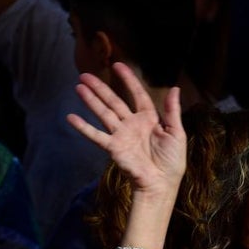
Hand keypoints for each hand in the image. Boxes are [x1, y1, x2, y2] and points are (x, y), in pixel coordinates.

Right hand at [68, 62, 186, 195]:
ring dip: (91, 101)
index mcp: (149, 119)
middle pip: (114, 101)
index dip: (128, 80)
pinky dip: (83, 127)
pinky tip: (71, 117)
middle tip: (85, 75)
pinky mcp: (113, 148)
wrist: (161, 183)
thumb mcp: (177, 133)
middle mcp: (132, 124)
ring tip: (79, 87)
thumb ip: (172, 111)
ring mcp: (121, 135)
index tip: (118, 65)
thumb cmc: (172, 161)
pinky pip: (96, 135)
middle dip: (100, 88)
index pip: (137, 94)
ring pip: (103, 113)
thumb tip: (174, 88)